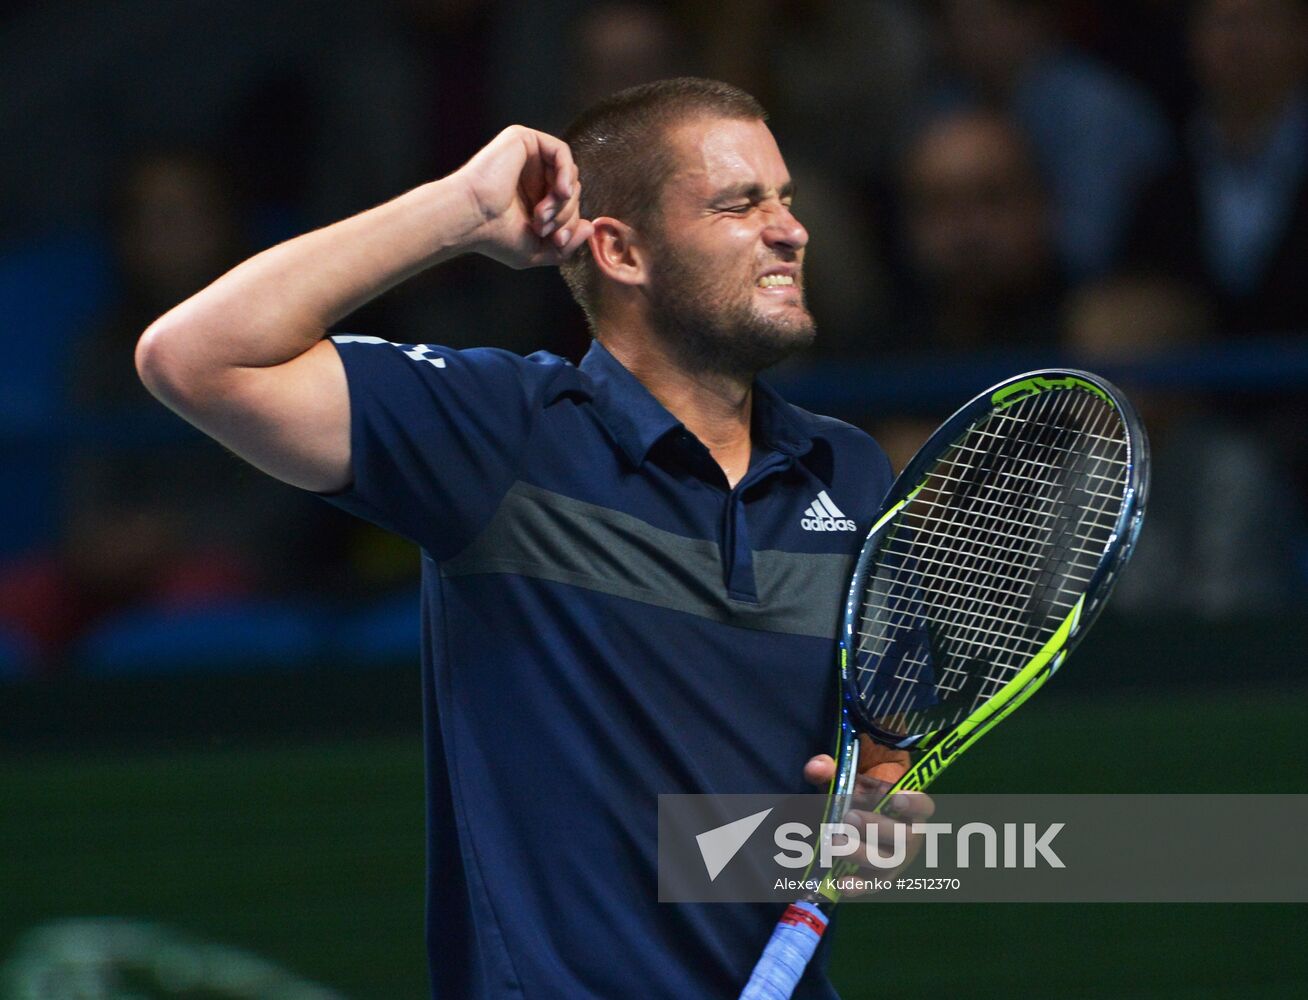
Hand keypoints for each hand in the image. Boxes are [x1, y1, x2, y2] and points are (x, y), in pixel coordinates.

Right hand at [455, 125, 593, 268]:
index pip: (569, 206)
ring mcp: (527, 156)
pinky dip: (567, 173)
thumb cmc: (495, 237)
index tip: (556, 241)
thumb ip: (567, 244)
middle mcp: (531, 175)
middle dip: (565, 214)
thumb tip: (591, 227)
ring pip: (570, 174)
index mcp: (533, 197)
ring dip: (563, 200)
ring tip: (542, 215)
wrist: (471, 219)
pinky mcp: (523, 139)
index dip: (570, 225)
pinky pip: (562, 151)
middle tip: (544, 228)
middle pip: (572, 190)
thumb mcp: (538, 250)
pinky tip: (561, 192)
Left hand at [804, 736, 934, 892]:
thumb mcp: (849, 779)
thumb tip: (817, 767)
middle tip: (850, 817)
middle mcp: (909, 836)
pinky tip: (840, 883)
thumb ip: (832, 770)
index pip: (923, 805)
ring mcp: (896, 859)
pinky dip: (857, 886)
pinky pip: (871, 885)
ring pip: (887, 863)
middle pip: (903, 837)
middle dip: (876, 828)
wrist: (859, 818)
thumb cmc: (860, 796)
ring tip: (835, 843)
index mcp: (909, 807)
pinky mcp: (879, 877)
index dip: (914, 803)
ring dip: (861, 853)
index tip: (895, 798)